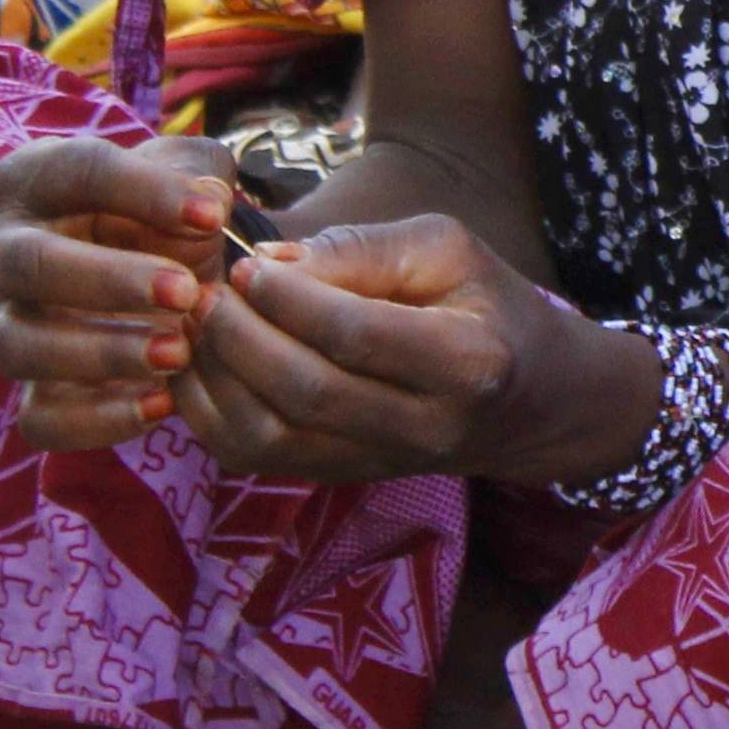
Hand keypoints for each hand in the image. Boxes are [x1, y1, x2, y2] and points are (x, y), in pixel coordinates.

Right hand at [0, 134, 241, 448]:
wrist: (165, 273)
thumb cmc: (170, 211)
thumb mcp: (190, 175)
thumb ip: (200, 176)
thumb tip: (207, 202)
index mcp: (38, 179)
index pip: (76, 172)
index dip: (145, 191)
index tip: (214, 216)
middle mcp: (6, 251)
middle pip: (29, 264)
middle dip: (108, 280)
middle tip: (184, 293)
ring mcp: (11, 323)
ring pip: (18, 345)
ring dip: (100, 353)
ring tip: (178, 353)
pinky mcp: (32, 389)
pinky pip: (39, 418)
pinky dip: (97, 419)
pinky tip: (162, 404)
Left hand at [172, 213, 592, 486]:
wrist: (528, 400)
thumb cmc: (485, 306)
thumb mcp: (447, 251)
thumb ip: (363, 250)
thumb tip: (271, 263)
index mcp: (467, 362)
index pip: (358, 336)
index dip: (291, 299)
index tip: (249, 264)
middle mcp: (424, 428)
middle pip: (307, 393)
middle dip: (241, 337)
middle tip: (208, 292)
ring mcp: (379, 464)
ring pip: (270, 439)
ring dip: (217, 378)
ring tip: (200, 323)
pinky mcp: (339, 477)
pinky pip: (254, 458)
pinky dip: (211, 411)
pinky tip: (203, 361)